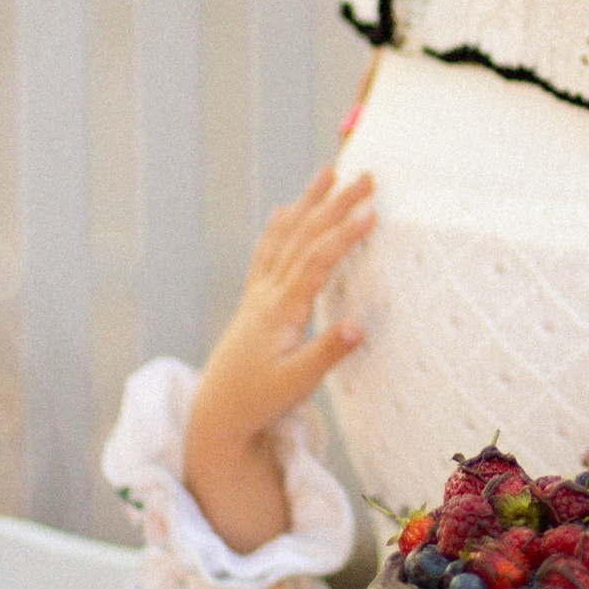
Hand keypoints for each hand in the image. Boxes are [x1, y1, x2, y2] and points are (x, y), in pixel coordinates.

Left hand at [183, 165, 376, 547]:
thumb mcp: (298, 384)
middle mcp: (267, 294)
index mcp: (280, 310)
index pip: (316, 261)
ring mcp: (258, 296)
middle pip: (303, 238)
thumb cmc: (259, 402)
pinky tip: (284, 211)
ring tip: (326, 174)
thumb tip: (358, 324)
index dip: (344, 234)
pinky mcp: (254, 305)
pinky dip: (279, 228)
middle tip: (365, 177)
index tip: (371, 209)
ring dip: (306, 204)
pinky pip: (267, 254)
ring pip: (284, 238)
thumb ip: (328, 352)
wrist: (216, 415)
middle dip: (334, 204)